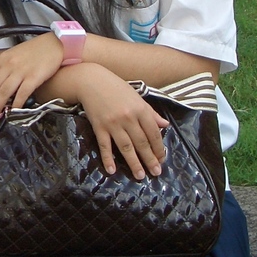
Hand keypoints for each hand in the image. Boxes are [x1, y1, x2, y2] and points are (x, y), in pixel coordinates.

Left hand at [0, 34, 64, 120]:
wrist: (55, 44)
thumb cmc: (36, 50)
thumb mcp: (14, 54)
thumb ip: (3, 67)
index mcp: (2, 59)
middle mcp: (9, 65)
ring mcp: (21, 71)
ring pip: (3, 92)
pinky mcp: (34, 77)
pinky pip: (22, 94)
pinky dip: (16, 105)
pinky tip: (13, 112)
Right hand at [71, 64, 168, 178]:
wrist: (91, 80)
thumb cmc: (115, 87)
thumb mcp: (137, 97)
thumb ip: (151, 112)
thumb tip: (165, 125)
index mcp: (140, 109)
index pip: (153, 133)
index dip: (159, 148)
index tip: (162, 159)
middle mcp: (128, 118)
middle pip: (141, 142)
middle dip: (150, 159)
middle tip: (155, 173)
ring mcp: (113, 123)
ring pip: (126, 147)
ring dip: (133, 163)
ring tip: (140, 176)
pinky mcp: (99, 126)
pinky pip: (105, 145)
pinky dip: (108, 158)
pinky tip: (111, 170)